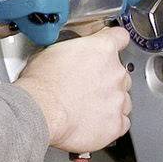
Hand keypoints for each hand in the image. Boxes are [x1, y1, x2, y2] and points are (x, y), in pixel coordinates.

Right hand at [12, 26, 132, 152]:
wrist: (40, 112)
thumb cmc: (41, 84)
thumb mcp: (52, 52)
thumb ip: (74, 51)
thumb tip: (70, 55)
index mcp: (102, 49)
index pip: (119, 37)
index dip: (113, 42)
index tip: (109, 48)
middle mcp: (116, 73)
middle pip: (119, 73)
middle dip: (105, 79)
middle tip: (84, 87)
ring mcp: (119, 99)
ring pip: (122, 99)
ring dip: (108, 102)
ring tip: (85, 108)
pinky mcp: (117, 123)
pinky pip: (121, 122)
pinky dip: (110, 123)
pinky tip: (92, 122)